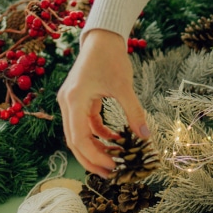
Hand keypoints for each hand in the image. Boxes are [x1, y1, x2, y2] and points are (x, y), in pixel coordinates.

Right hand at [57, 29, 149, 176]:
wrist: (102, 38)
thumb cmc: (111, 58)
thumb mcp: (124, 86)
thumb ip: (134, 111)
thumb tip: (145, 136)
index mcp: (74, 100)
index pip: (78, 138)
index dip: (94, 156)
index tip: (113, 167)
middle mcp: (67, 104)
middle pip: (74, 141)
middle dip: (91, 159)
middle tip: (112, 174)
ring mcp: (71, 103)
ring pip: (79, 135)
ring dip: (96, 149)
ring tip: (115, 161)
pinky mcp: (79, 101)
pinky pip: (86, 125)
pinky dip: (99, 135)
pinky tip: (116, 141)